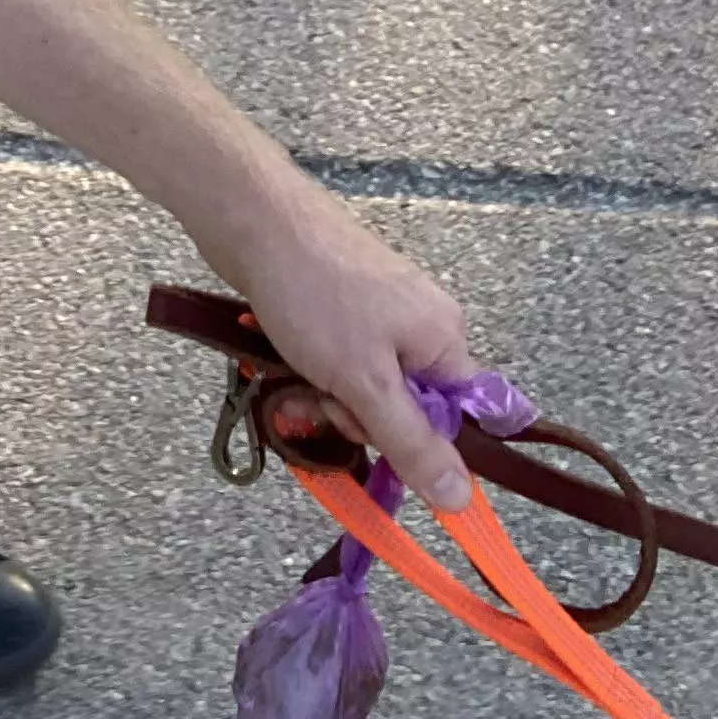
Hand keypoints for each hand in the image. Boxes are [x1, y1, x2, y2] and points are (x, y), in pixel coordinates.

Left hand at [194, 173, 483, 509]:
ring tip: (290, 380)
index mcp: (444, 337)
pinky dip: (305, 372)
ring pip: (359, 388)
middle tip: (322, 398)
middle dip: (353, 415)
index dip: (415, 443)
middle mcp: (419, 323)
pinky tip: (278, 366)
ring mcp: (376, 312)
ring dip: (321, 397)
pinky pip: (332, 362)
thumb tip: (463, 499)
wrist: (254, 220)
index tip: (373, 440)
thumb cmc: (314, 295)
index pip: (454, 419)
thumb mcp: (366, 384)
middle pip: (401, 408)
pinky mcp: (338, 306)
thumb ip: (412, 444)